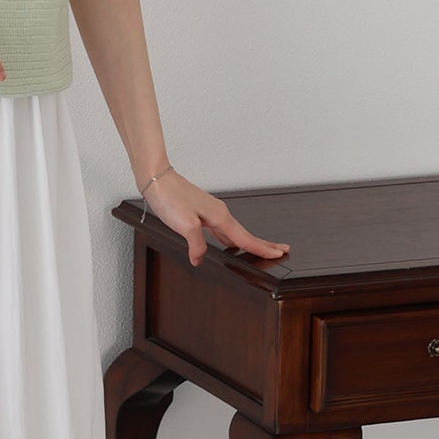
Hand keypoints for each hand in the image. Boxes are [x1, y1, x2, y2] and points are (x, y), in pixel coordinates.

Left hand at [140, 168, 289, 267]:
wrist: (157, 179)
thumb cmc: (170, 197)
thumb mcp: (184, 225)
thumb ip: (196, 244)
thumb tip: (199, 258)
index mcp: (220, 217)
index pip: (245, 238)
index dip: (262, 248)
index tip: (278, 254)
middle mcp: (219, 213)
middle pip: (245, 234)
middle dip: (263, 243)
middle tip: (282, 250)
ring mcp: (211, 211)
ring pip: (234, 231)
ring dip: (248, 240)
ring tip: (260, 248)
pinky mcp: (201, 211)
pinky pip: (222, 228)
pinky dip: (230, 237)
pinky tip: (227, 241)